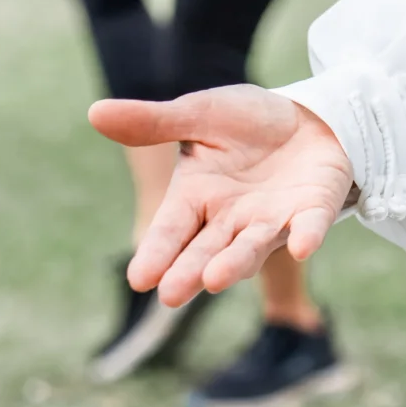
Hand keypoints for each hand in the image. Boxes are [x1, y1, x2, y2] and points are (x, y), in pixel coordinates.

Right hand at [90, 87, 356, 307]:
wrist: (307, 117)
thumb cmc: (247, 123)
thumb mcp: (199, 115)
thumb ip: (154, 122)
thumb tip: (94, 112)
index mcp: (197, 197)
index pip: (170, 230)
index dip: (156, 253)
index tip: (139, 279)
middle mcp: (231, 219)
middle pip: (206, 251)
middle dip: (190, 272)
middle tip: (171, 295)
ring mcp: (271, 220)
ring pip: (250, 247)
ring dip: (235, 262)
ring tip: (214, 279)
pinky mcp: (311, 211)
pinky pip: (308, 226)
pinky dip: (306, 236)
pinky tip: (301, 247)